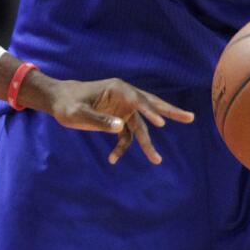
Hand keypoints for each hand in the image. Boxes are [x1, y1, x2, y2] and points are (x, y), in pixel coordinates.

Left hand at [45, 77, 193, 163]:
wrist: (58, 101)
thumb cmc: (67, 104)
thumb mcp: (77, 113)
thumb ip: (98, 119)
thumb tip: (120, 127)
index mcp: (117, 89)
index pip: (138, 100)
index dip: (149, 111)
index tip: (160, 123)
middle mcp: (125, 96)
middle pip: (152, 106)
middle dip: (170, 113)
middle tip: (191, 117)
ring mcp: (123, 108)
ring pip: (142, 125)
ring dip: (147, 143)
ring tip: (157, 160)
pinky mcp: (119, 118)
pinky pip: (127, 134)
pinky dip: (123, 147)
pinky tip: (113, 159)